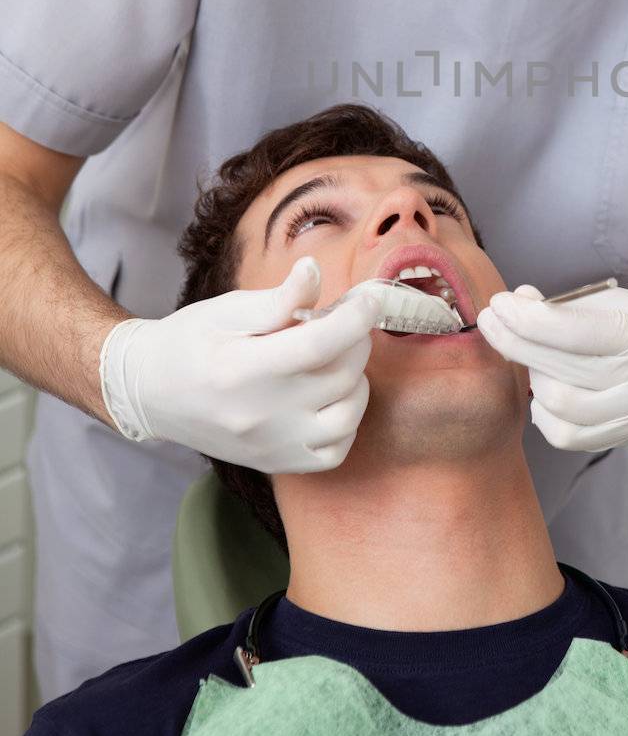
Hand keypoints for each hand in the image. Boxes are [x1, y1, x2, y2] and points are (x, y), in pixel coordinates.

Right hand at [98, 256, 382, 471]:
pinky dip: (346, 422)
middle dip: (355, 340)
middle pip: (340, 376)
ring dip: (356, 380)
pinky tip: (330, 397)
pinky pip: (335, 452)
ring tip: (334, 358)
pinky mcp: (276, 463)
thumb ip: (277, 298)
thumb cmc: (187, 342)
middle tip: (341, 321)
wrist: (149, 393)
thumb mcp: (226, 310)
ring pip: (348, 416)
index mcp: (243, 369)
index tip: (368, 300)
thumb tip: (315, 272)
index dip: (355, 319)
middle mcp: (261, 415)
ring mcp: (271, 445)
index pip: (320, 345)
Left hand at [477, 284, 627, 452]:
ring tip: (527, 357)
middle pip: (560, 370)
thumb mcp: (610, 302)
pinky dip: (544, 412)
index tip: (499, 304)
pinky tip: (543, 391)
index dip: (526, 319)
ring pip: (560, 406)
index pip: (572, 331)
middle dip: (516, 343)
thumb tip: (513, 305)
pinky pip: (568, 435)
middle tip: (492, 322)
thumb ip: (560, 307)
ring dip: (531, 378)